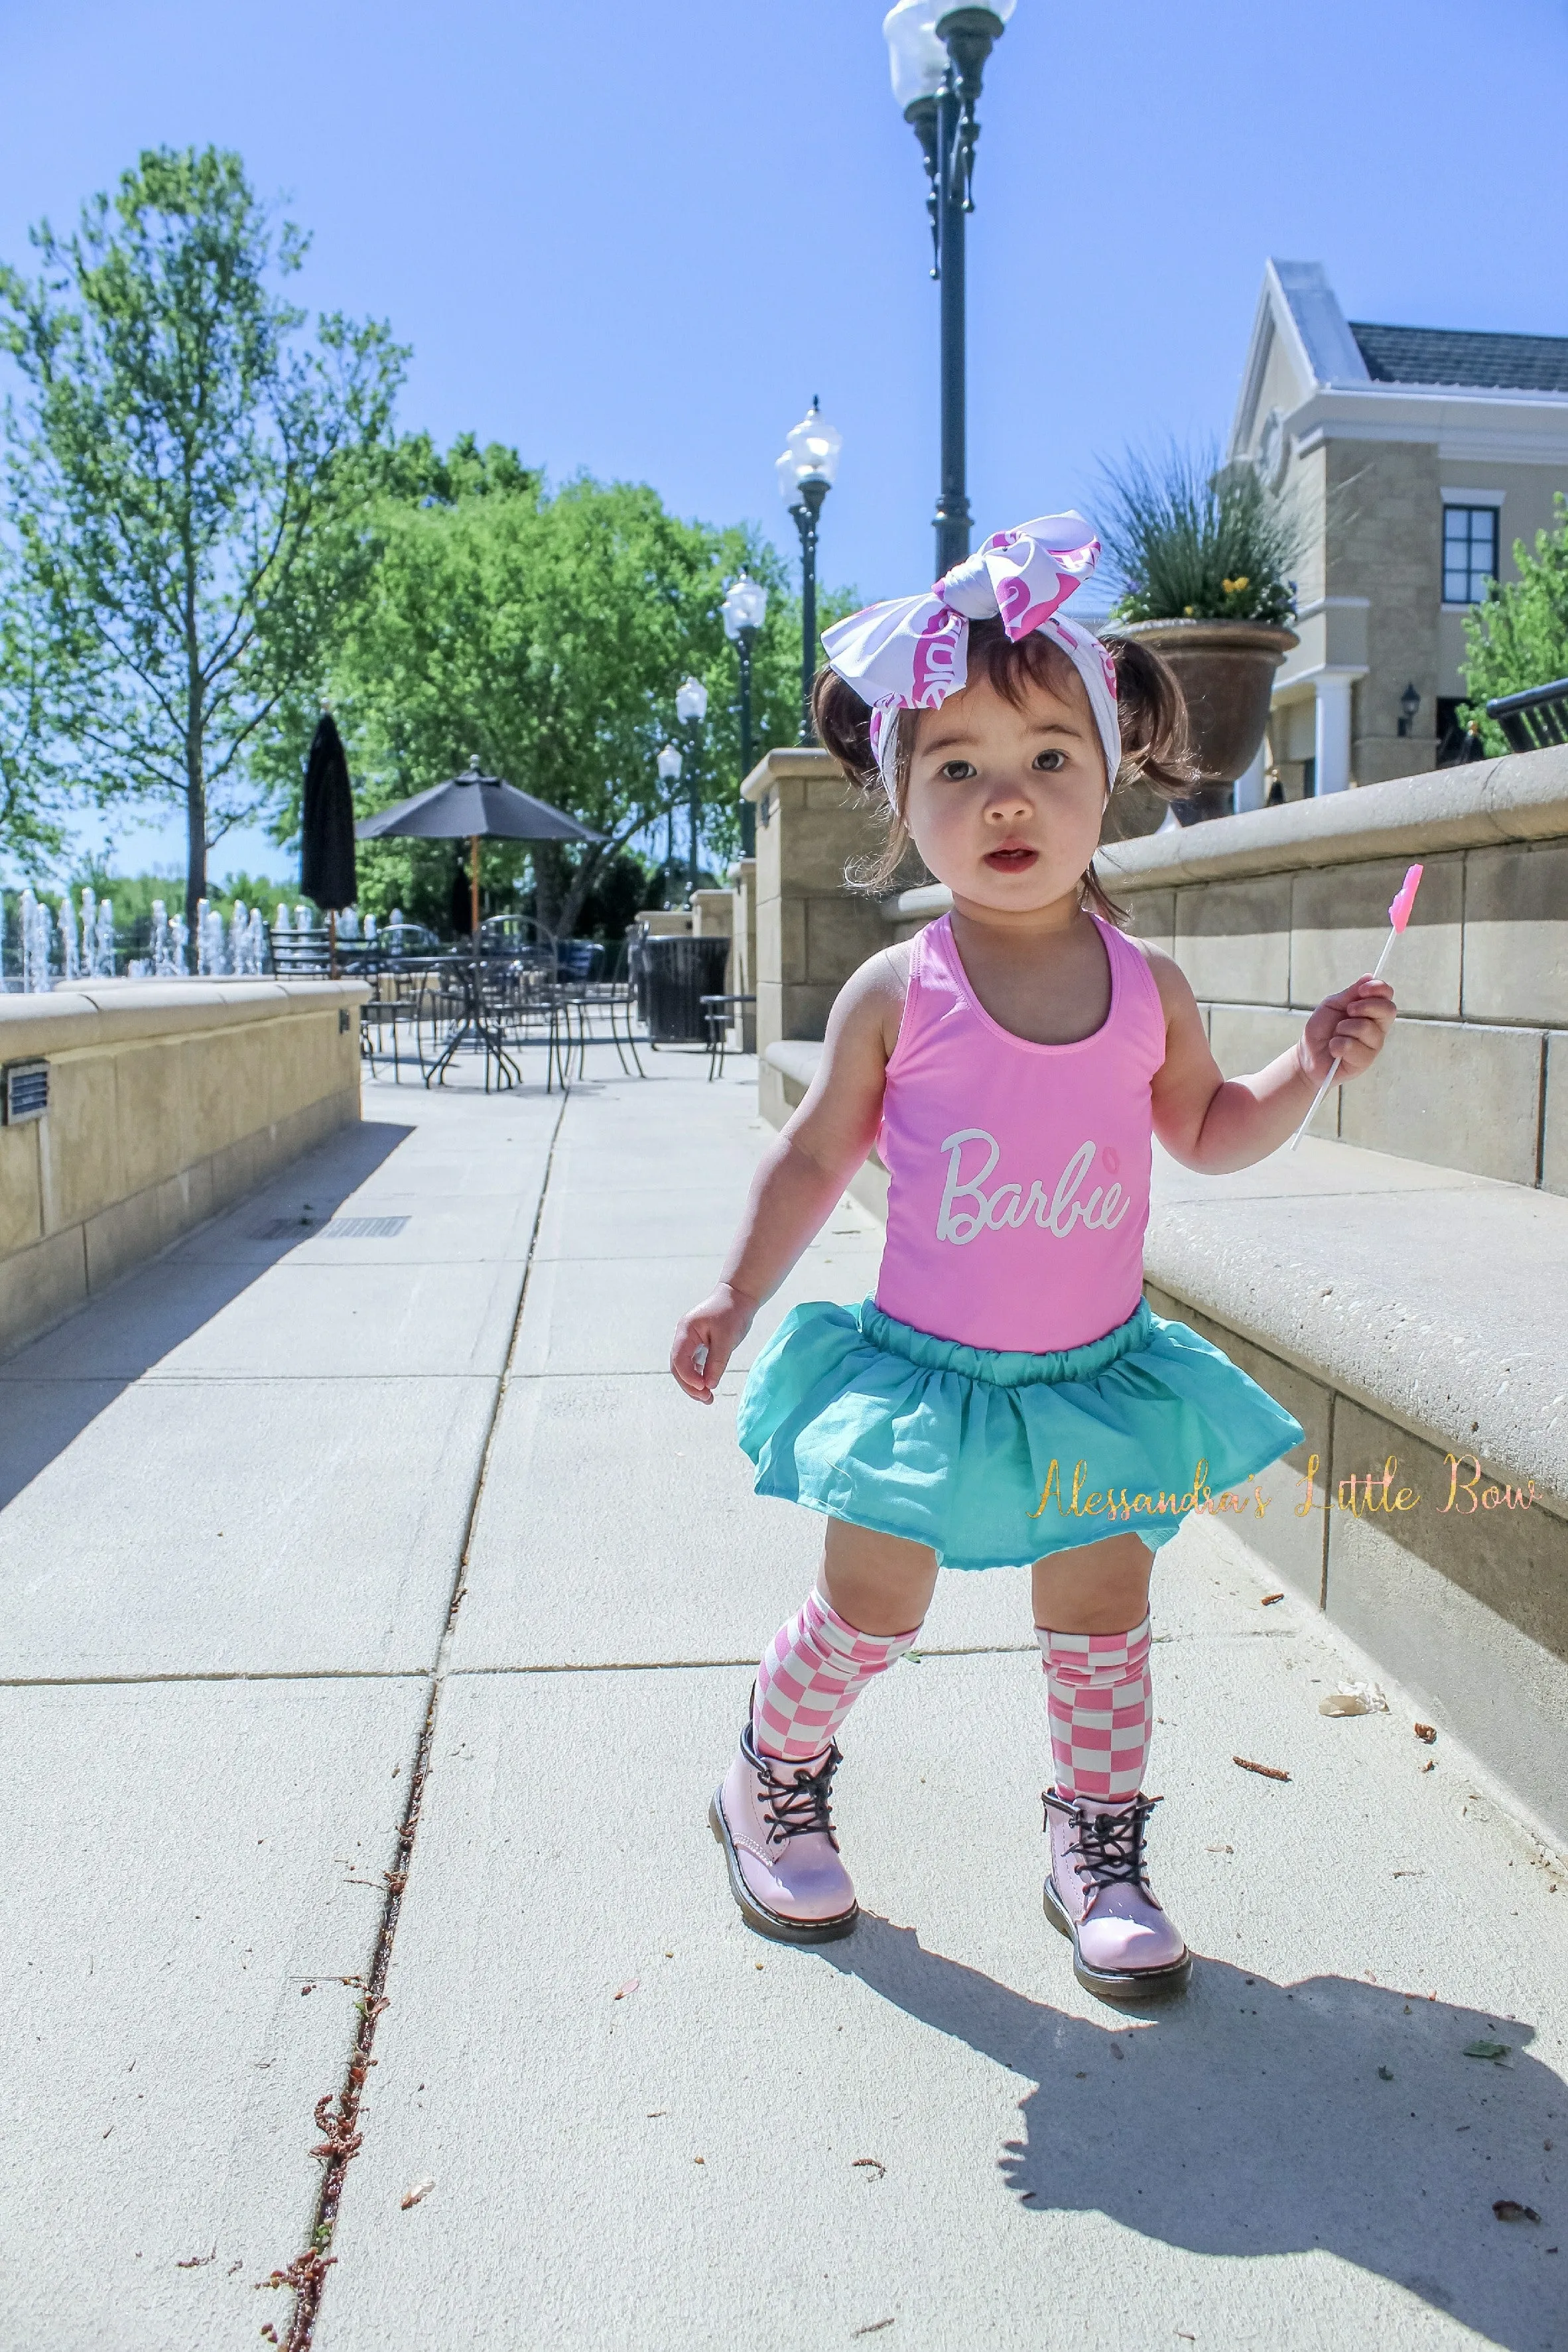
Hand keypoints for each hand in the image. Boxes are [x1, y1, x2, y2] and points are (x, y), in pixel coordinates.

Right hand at [670, 1282, 757, 1404]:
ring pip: (685, 1368)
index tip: (703, 1388)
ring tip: (708, 1399)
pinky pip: (694, 1365)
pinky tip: (708, 1388)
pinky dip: (700, 1377)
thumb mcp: (727, 1338)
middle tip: (706, 1398)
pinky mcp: (698, 1345)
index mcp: (686, 1330)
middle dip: (690, 1385)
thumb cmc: (732, 1312)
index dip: (688, 1377)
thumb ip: (717, 1362)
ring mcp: (689, 1341)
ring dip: (694, 1384)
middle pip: (678, 1367)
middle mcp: (684, 1337)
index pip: (679, 1359)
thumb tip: (709, 1385)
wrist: (738, 1296)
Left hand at [1298, 976, 1395, 1083]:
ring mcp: (1373, 1045)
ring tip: (1335, 1035)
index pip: (1387, 995)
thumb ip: (1350, 994)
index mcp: (1371, 1010)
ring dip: (1344, 1028)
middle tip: (1348, 1011)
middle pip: (1388, 1010)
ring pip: (1367, 1028)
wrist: (1308, 1054)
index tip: (1362, 990)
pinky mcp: (1365, 1061)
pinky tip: (1334, 1049)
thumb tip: (1369, 977)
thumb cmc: (1321, 1029)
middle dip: (1365, 1006)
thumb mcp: (1332, 1005)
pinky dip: (1338, 1045)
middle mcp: (1377, 1027)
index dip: (1379, 989)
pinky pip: (1355, 1047)